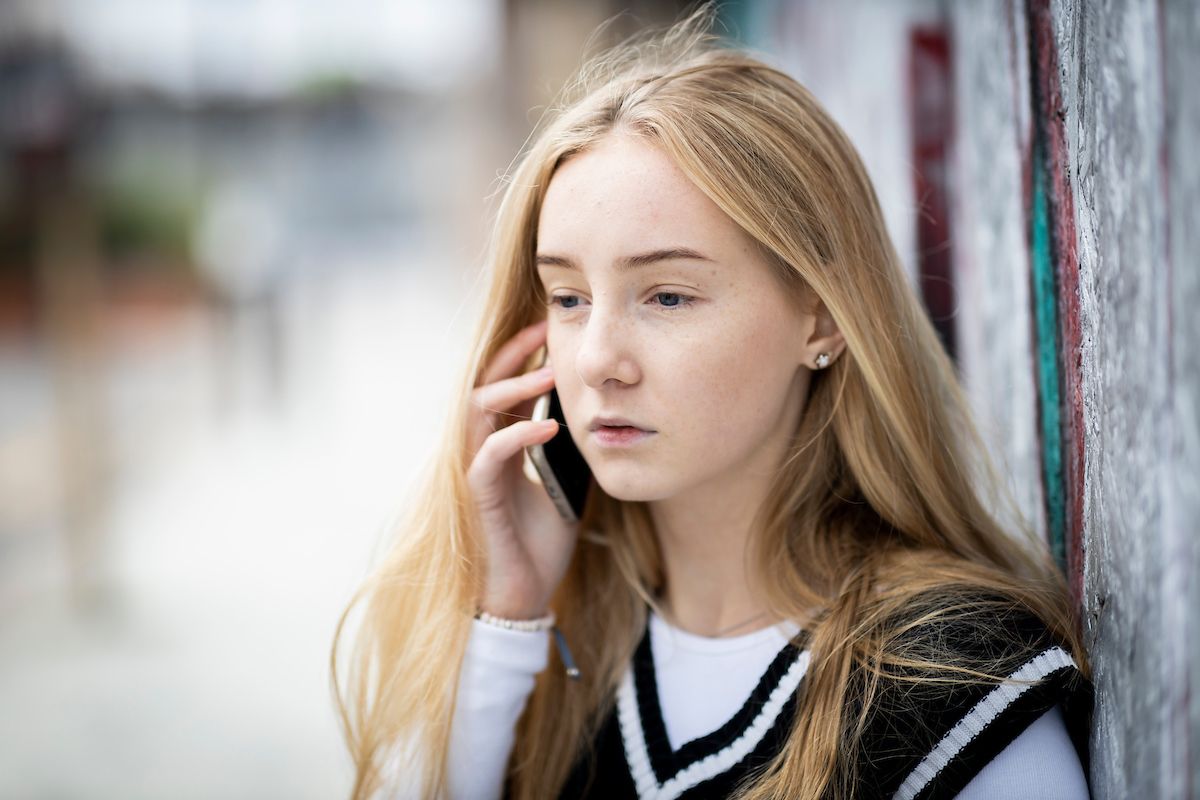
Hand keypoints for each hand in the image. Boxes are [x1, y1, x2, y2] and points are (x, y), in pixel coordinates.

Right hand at [466, 320, 580, 619]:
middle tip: (543, 329)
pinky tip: (549, 426)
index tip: (549, 331)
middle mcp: (481, 454)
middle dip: (512, 357)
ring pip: (478, 414)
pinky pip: (490, 455)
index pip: (503, 391)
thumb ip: (569, 457)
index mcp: (500, 449)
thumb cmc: (538, 546)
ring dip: (514, 389)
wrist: (523, 597)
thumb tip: (598, 425)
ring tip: (550, 372)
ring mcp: (477, 474)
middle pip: (484, 388)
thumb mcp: (564, 491)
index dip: (522, 358)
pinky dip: (518, 436)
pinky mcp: (480, 498)